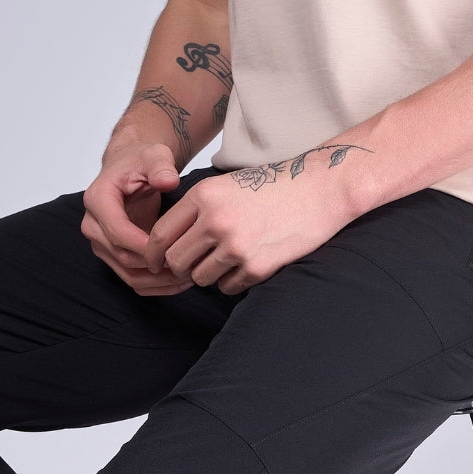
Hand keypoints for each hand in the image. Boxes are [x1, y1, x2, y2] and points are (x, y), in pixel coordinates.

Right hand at [81, 140, 195, 296]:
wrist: (130, 168)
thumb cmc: (140, 161)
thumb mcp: (153, 155)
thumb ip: (160, 166)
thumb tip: (169, 180)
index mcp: (98, 200)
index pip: (118, 232)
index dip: (145, 246)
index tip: (173, 249)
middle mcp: (93, 225)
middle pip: (122, 256)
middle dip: (156, 266)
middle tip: (188, 266)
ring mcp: (100, 243)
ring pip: (127, 274)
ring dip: (157, 281)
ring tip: (187, 278)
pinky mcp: (111, 255)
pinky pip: (131, 278)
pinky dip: (155, 285)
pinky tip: (178, 281)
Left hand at [141, 155, 359, 294]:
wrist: (319, 190)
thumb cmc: (272, 188)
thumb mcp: (226, 186)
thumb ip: (196, 209)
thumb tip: (164, 244)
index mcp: (203, 196)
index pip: (159, 235)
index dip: (153, 254)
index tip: (156, 264)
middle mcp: (215, 220)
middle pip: (175, 262)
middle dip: (181, 268)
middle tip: (194, 265)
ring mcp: (235, 245)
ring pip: (200, 278)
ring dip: (209, 275)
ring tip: (228, 258)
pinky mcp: (255, 266)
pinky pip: (227, 287)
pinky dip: (233, 281)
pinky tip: (248, 262)